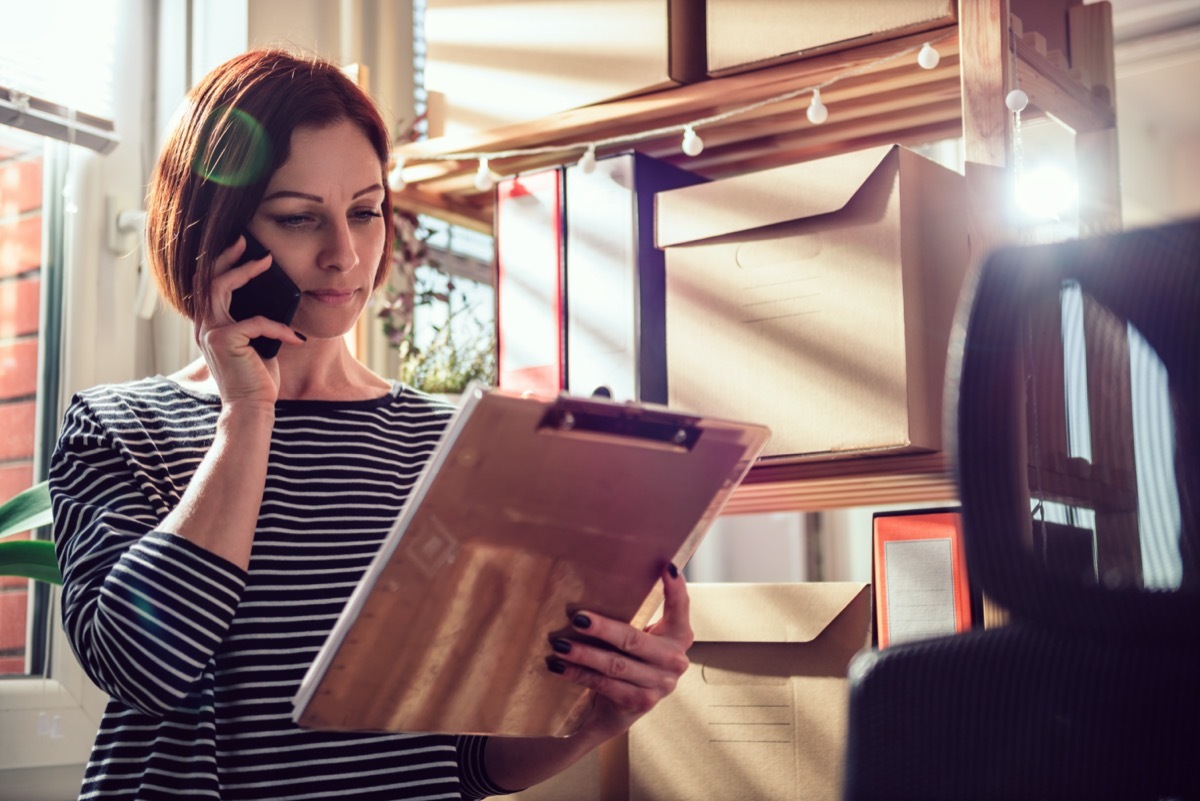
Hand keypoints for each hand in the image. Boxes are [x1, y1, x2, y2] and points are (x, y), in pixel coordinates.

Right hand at [195, 235, 305, 405]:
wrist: (252, 408)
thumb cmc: (258, 379)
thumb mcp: (259, 344)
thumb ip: (257, 323)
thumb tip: (274, 302)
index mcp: (211, 327)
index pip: (208, 288)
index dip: (221, 265)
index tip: (241, 248)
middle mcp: (204, 327)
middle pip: (208, 280)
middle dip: (227, 257)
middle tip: (245, 241)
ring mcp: (210, 332)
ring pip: (220, 288)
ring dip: (244, 272)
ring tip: (265, 262)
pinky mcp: (224, 340)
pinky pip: (256, 321)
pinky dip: (279, 328)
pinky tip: (295, 338)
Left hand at [547, 564, 693, 740]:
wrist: (622, 710)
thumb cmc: (628, 661)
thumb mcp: (638, 637)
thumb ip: (634, 614)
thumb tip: (606, 580)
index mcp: (678, 636)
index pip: (680, 608)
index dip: (675, 589)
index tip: (667, 567)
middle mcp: (674, 660)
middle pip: (635, 640)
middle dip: (603, 629)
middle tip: (577, 619)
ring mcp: (660, 684)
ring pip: (616, 665)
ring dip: (585, 654)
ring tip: (560, 646)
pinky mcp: (641, 702)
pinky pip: (605, 684)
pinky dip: (580, 674)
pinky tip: (561, 667)